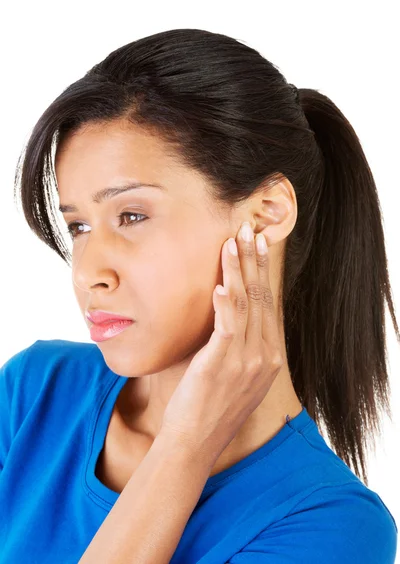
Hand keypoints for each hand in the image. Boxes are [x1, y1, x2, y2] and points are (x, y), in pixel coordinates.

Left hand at [160, 221, 283, 462]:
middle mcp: (264, 356)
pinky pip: (228, 326)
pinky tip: (222, 282)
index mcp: (269, 357)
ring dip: (238, 270)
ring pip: (245, 304)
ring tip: (233, 242)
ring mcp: (246, 361)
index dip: (262, 271)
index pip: (267, 303)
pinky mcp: (223, 364)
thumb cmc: (209, 406)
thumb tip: (229, 314)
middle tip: (249, 230)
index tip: (258, 245)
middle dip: (254, 260)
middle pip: (260, 297)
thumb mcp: (235, 375)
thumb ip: (239, 346)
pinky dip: (227, 302)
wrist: (195, 441)